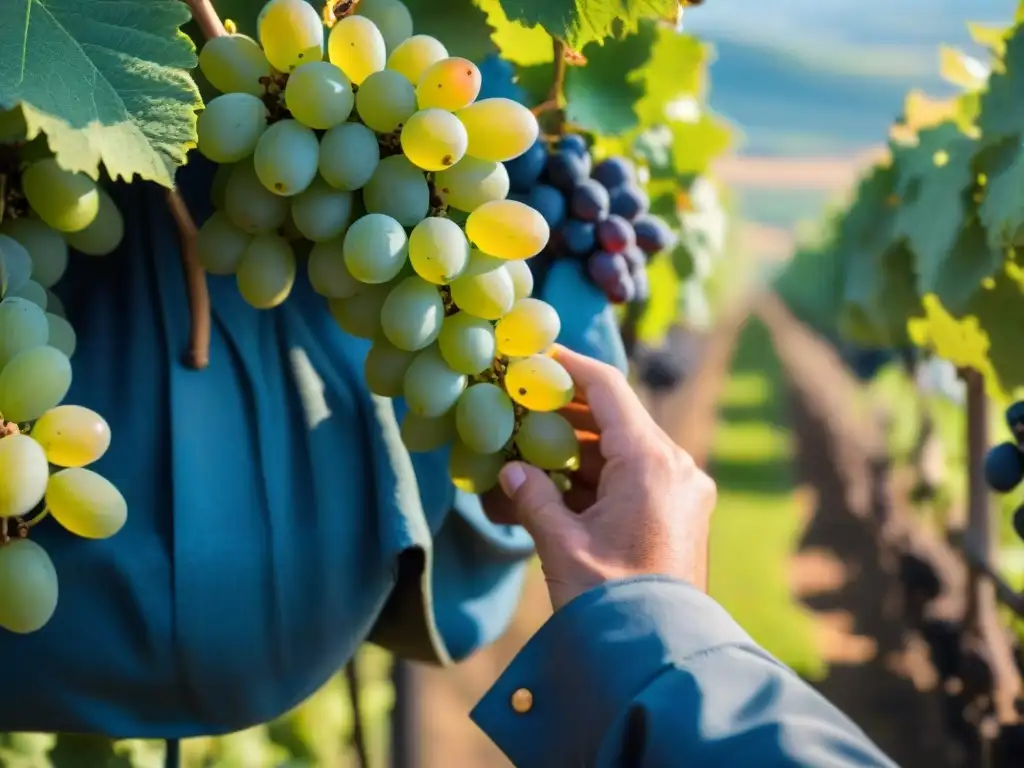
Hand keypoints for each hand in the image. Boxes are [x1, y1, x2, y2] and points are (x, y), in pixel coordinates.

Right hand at [482, 345, 715, 610]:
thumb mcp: (561, 545)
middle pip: (617, 419)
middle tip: (526, 405)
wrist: (659, 656)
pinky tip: (561, 484)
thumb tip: (510, 472)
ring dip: (581, 448)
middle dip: (568, 414)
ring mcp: (683, 491)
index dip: (572, 367)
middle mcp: (676, 467)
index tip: (541, 356)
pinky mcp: (680, 514)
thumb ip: (533, 498)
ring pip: (624, 451)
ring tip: (534, 450)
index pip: (609, 390)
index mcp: (652, 462)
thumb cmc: (610, 600)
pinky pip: (635, 478)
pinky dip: (599, 476)